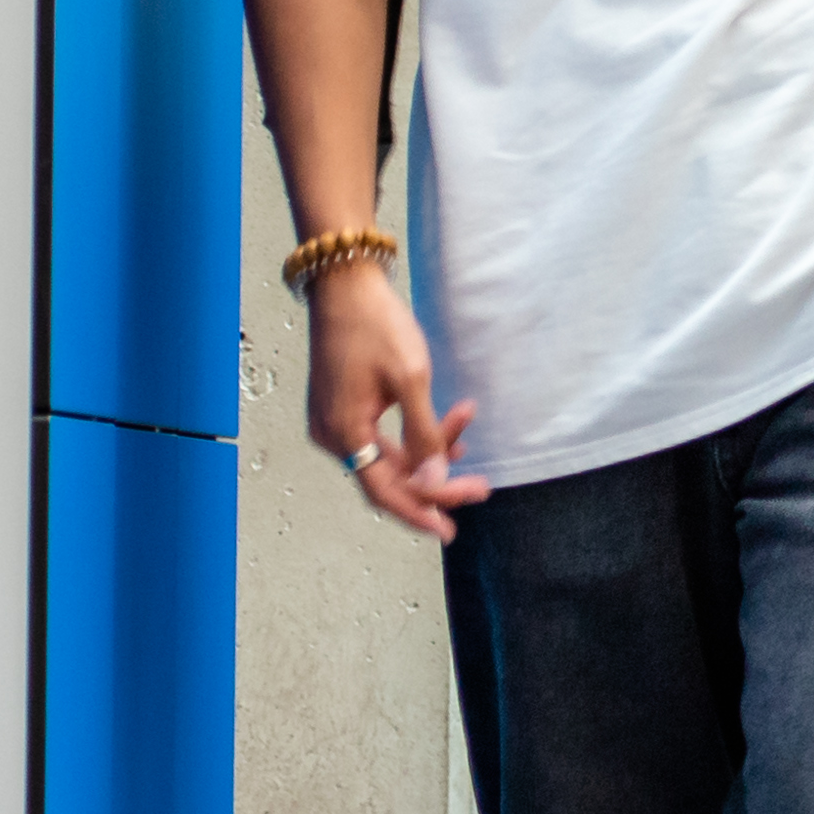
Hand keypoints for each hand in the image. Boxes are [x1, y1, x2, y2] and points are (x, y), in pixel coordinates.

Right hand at [306, 260, 487, 539]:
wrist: (345, 283)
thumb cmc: (375, 324)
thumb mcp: (410, 379)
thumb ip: (424, 435)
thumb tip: (434, 481)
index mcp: (344, 432)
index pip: (385, 492)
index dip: (420, 512)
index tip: (452, 530)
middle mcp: (333, 434)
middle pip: (389, 478)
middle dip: (436, 482)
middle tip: (480, 486)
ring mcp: (335, 421)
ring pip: (389, 457)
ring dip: (429, 454)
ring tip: (468, 440)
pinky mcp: (344, 407)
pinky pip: (382, 437)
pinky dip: (414, 437)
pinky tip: (449, 426)